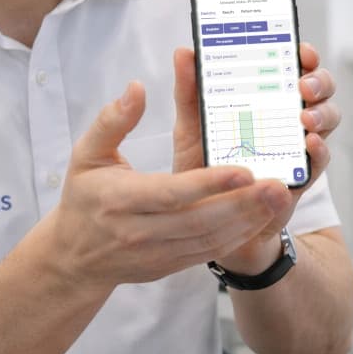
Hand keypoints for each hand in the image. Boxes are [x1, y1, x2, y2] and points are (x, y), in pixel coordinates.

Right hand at [41, 82, 292, 287]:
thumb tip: (137, 88)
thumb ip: (113, 120)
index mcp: (121, 199)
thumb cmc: (84, 197)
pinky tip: (259, 218)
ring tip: (278, 197)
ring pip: (210, 240)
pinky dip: (237, 237)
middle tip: (276, 185)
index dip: (208, 184)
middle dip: (242, 204)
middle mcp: (139, 231)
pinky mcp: (169, 266)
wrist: (74, 257)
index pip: (171, 193)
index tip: (242, 170)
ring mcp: (156, 253)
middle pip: (199, 220)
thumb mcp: (86, 154)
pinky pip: (208, 253)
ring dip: (248, 221)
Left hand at [173, 42, 340, 273]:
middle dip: (319, 81)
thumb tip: (184, 52)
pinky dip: (320, 149)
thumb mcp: (191, 126)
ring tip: (305, 117)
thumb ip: (189, 91)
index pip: (292, 66)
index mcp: (265, 97)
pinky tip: (309, 143)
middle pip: (320, 88)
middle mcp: (287, 116)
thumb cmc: (203, 166)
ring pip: (328, 118)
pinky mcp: (300, 175)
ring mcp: (297, 145)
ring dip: (323, 112)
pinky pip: (321, 159)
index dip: (304, 54)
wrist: (206, 218)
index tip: (300, 49)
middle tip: (303, 85)